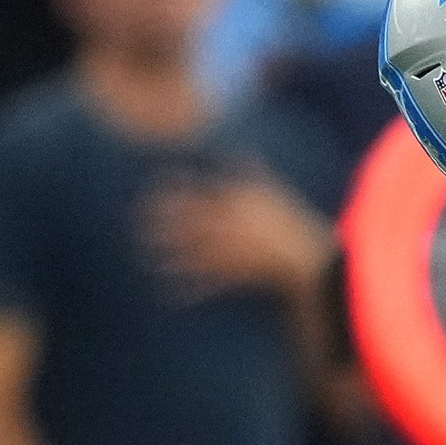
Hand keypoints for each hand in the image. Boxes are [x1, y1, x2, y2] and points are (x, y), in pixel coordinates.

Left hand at [143, 176, 332, 299]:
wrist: (308, 257)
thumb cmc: (289, 220)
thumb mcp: (273, 190)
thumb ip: (252, 171)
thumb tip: (241, 152)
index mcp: (238, 205)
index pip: (202, 193)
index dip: (177, 189)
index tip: (153, 185)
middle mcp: (233, 229)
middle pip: (193, 224)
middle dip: (166, 224)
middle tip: (138, 224)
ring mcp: (234, 254)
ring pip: (197, 254)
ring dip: (172, 256)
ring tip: (148, 258)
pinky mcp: (238, 277)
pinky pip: (210, 284)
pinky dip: (190, 290)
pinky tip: (170, 293)